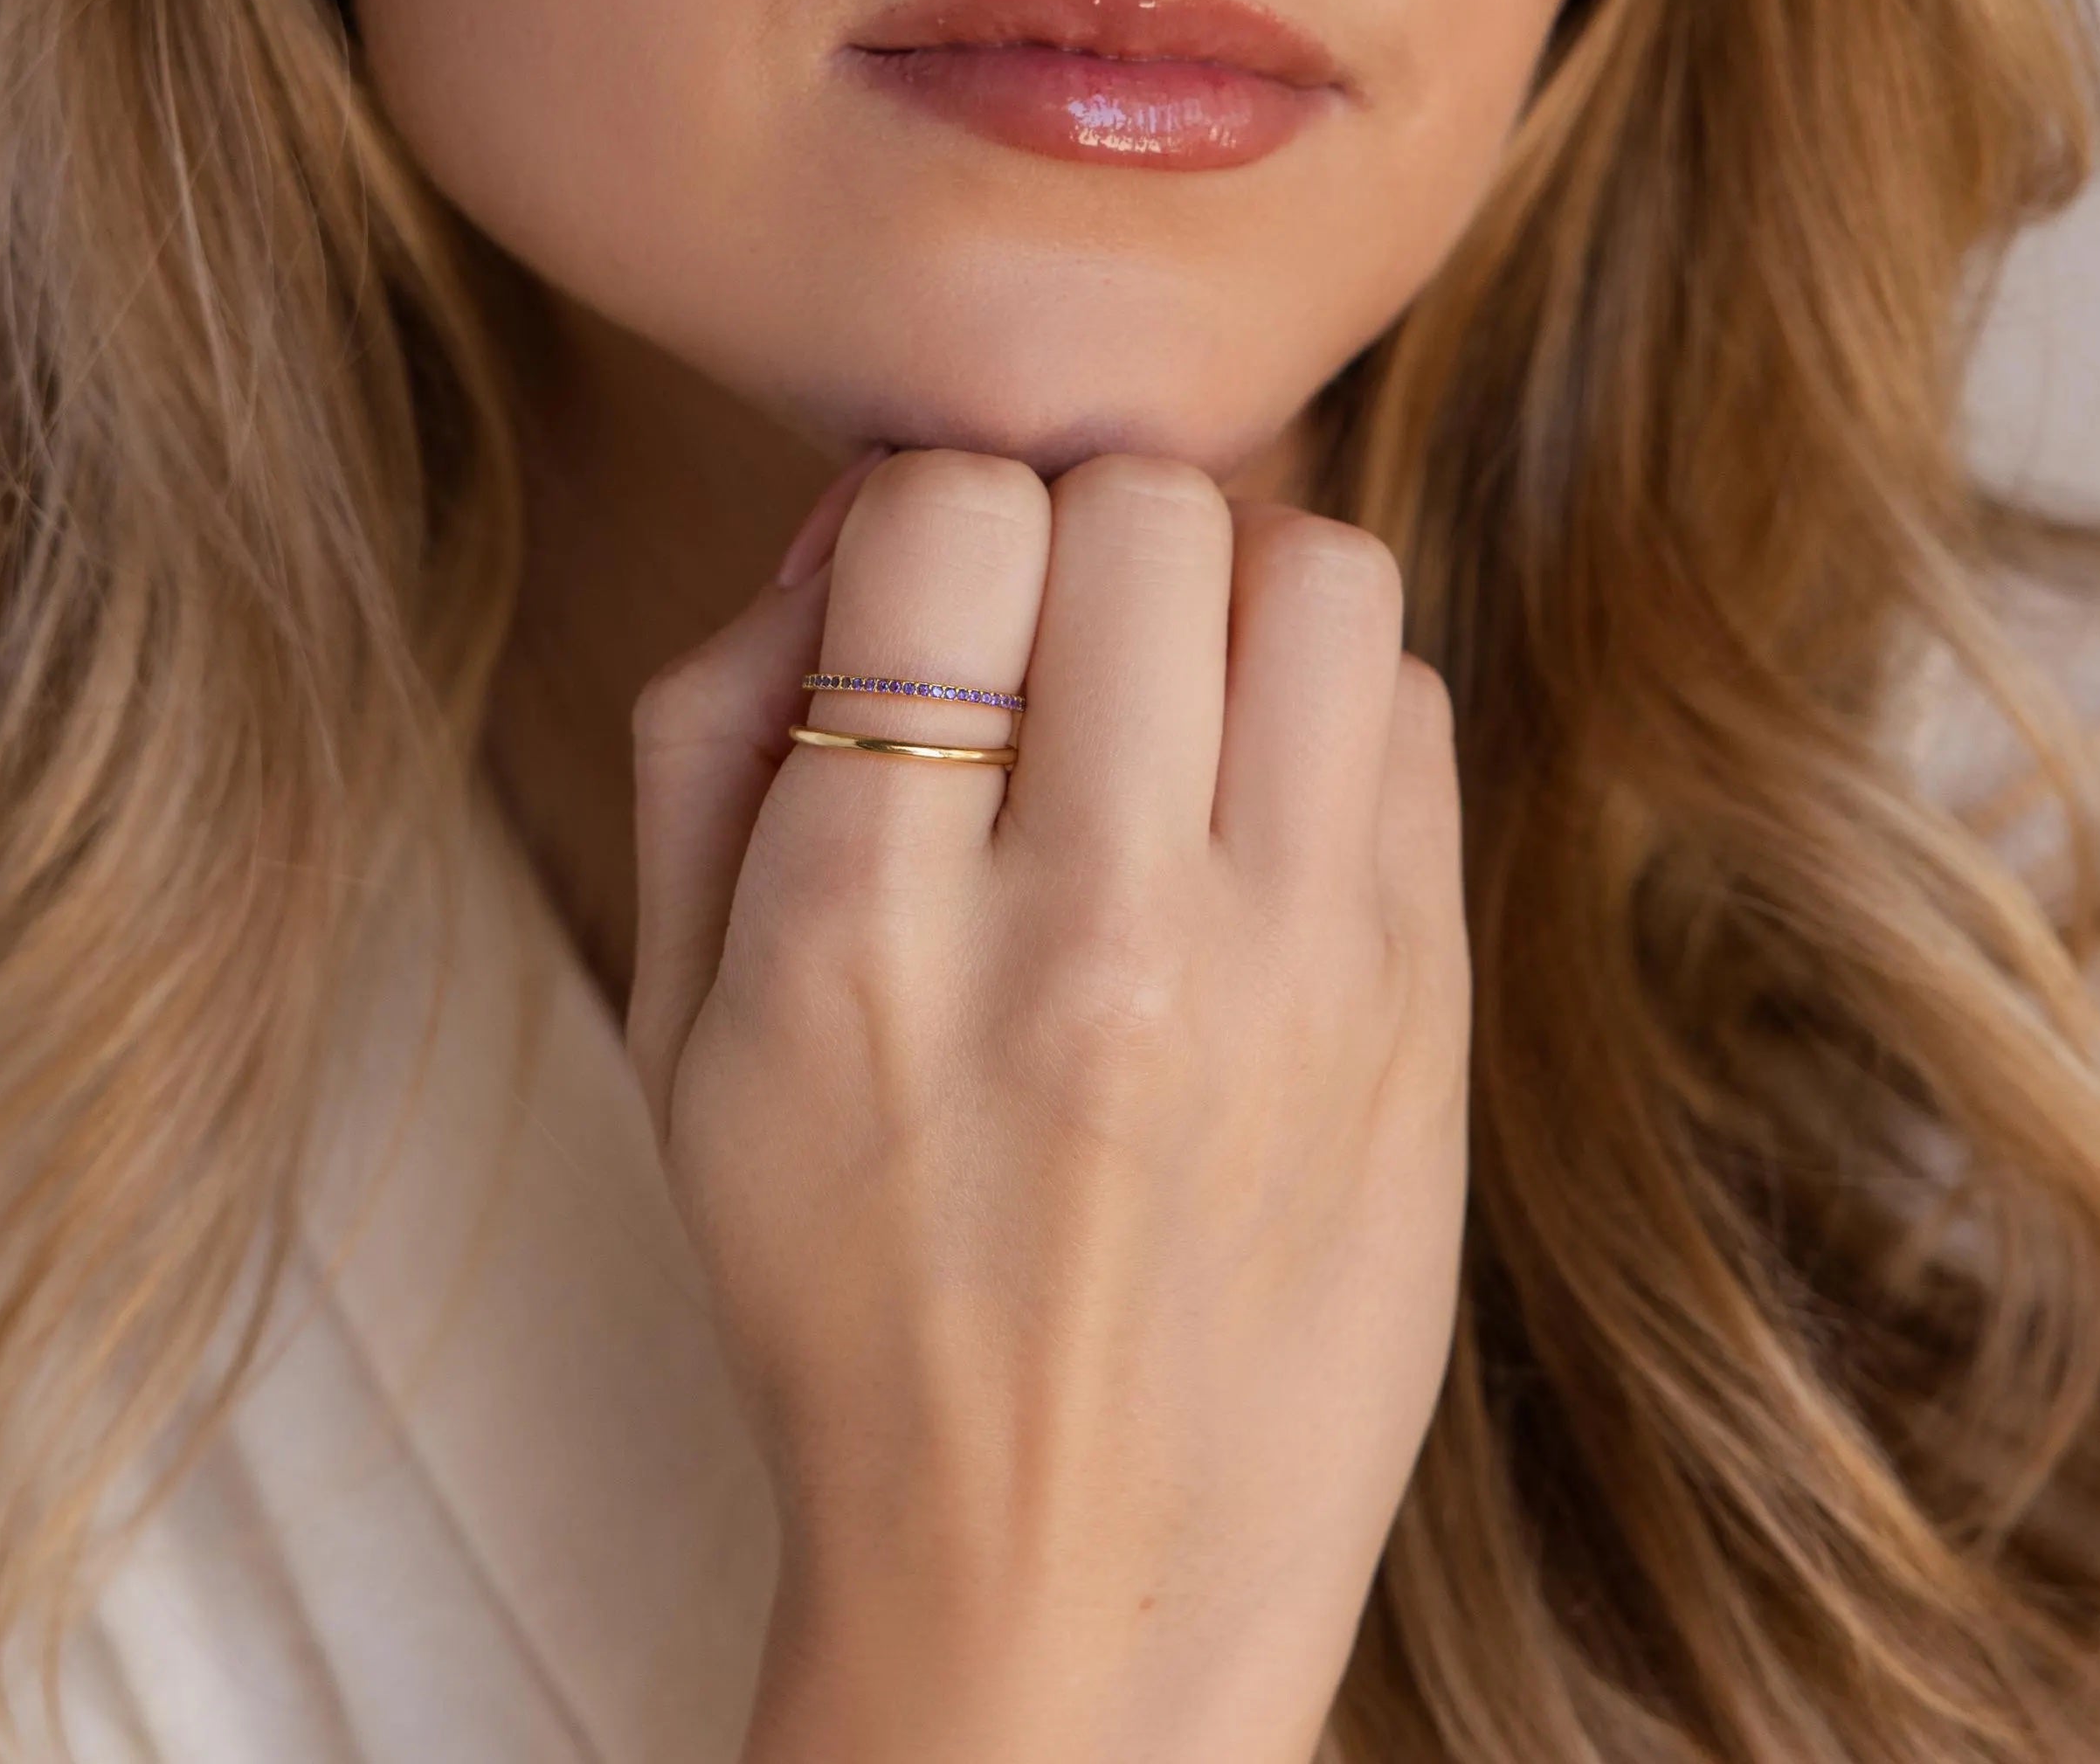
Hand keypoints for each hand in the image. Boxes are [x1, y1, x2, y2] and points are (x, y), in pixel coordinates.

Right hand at [628, 450, 1469, 1763]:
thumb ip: (717, 728)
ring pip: (1317, 567)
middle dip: (1077, 533)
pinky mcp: (1424, 1010)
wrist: (1062, 1589)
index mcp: (864, 934)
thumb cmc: (839, 1285)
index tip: (926, 609)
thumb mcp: (675, 1024)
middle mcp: (1096, 936)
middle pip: (1146, 511)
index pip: (945, 517)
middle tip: (1048, 648)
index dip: (926, 520)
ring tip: (1166, 699)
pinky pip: (1411, 705)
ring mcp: (1294, 975)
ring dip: (1225, 590)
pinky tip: (1255, 803)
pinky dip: (1324, 702)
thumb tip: (856, 524)